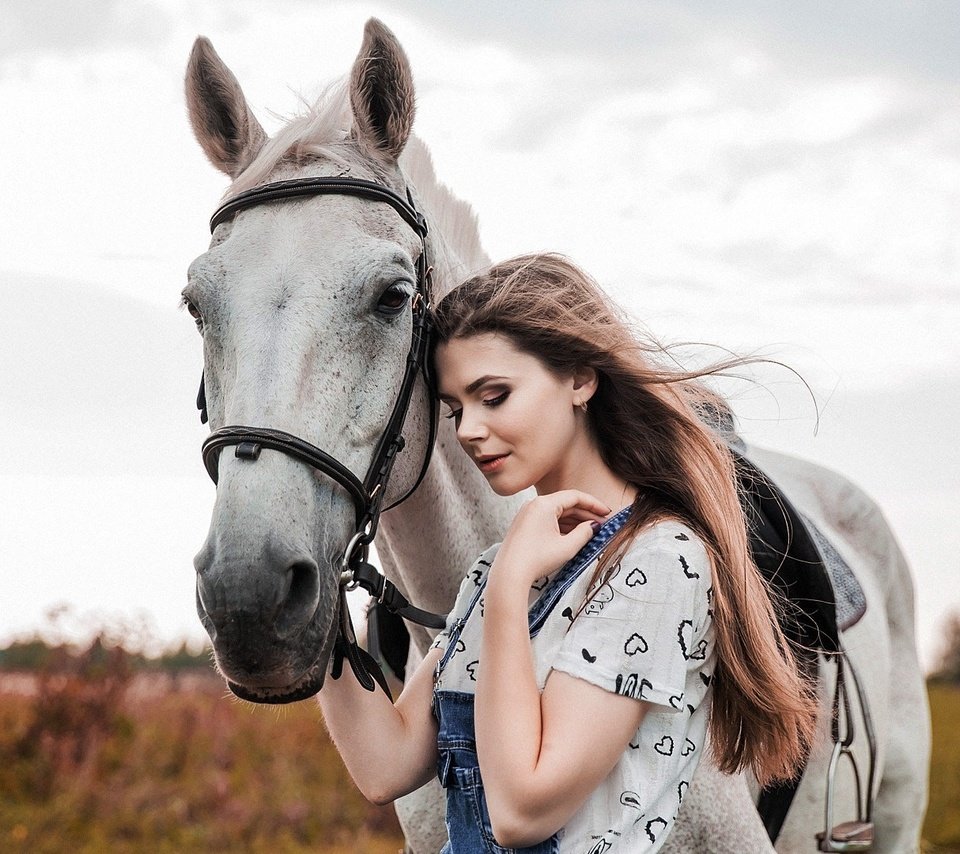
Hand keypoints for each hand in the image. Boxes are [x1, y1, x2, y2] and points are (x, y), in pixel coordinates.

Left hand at [491, 491, 609, 589]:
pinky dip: (562, 527)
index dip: (594, 504)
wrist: (509, 575)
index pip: (575, 496)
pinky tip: (574, 536)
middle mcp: (534, 505)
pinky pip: (547, 520)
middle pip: (566, 504)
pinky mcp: (524, 526)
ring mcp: (527, 515)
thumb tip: (593, 525)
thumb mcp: (567, 547)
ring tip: (592, 531)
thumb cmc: (536, 560)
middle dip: (585, 514)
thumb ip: (585, 533)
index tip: (607, 512)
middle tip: (603, 524)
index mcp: (544, 504)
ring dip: (574, 521)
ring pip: (557, 513)